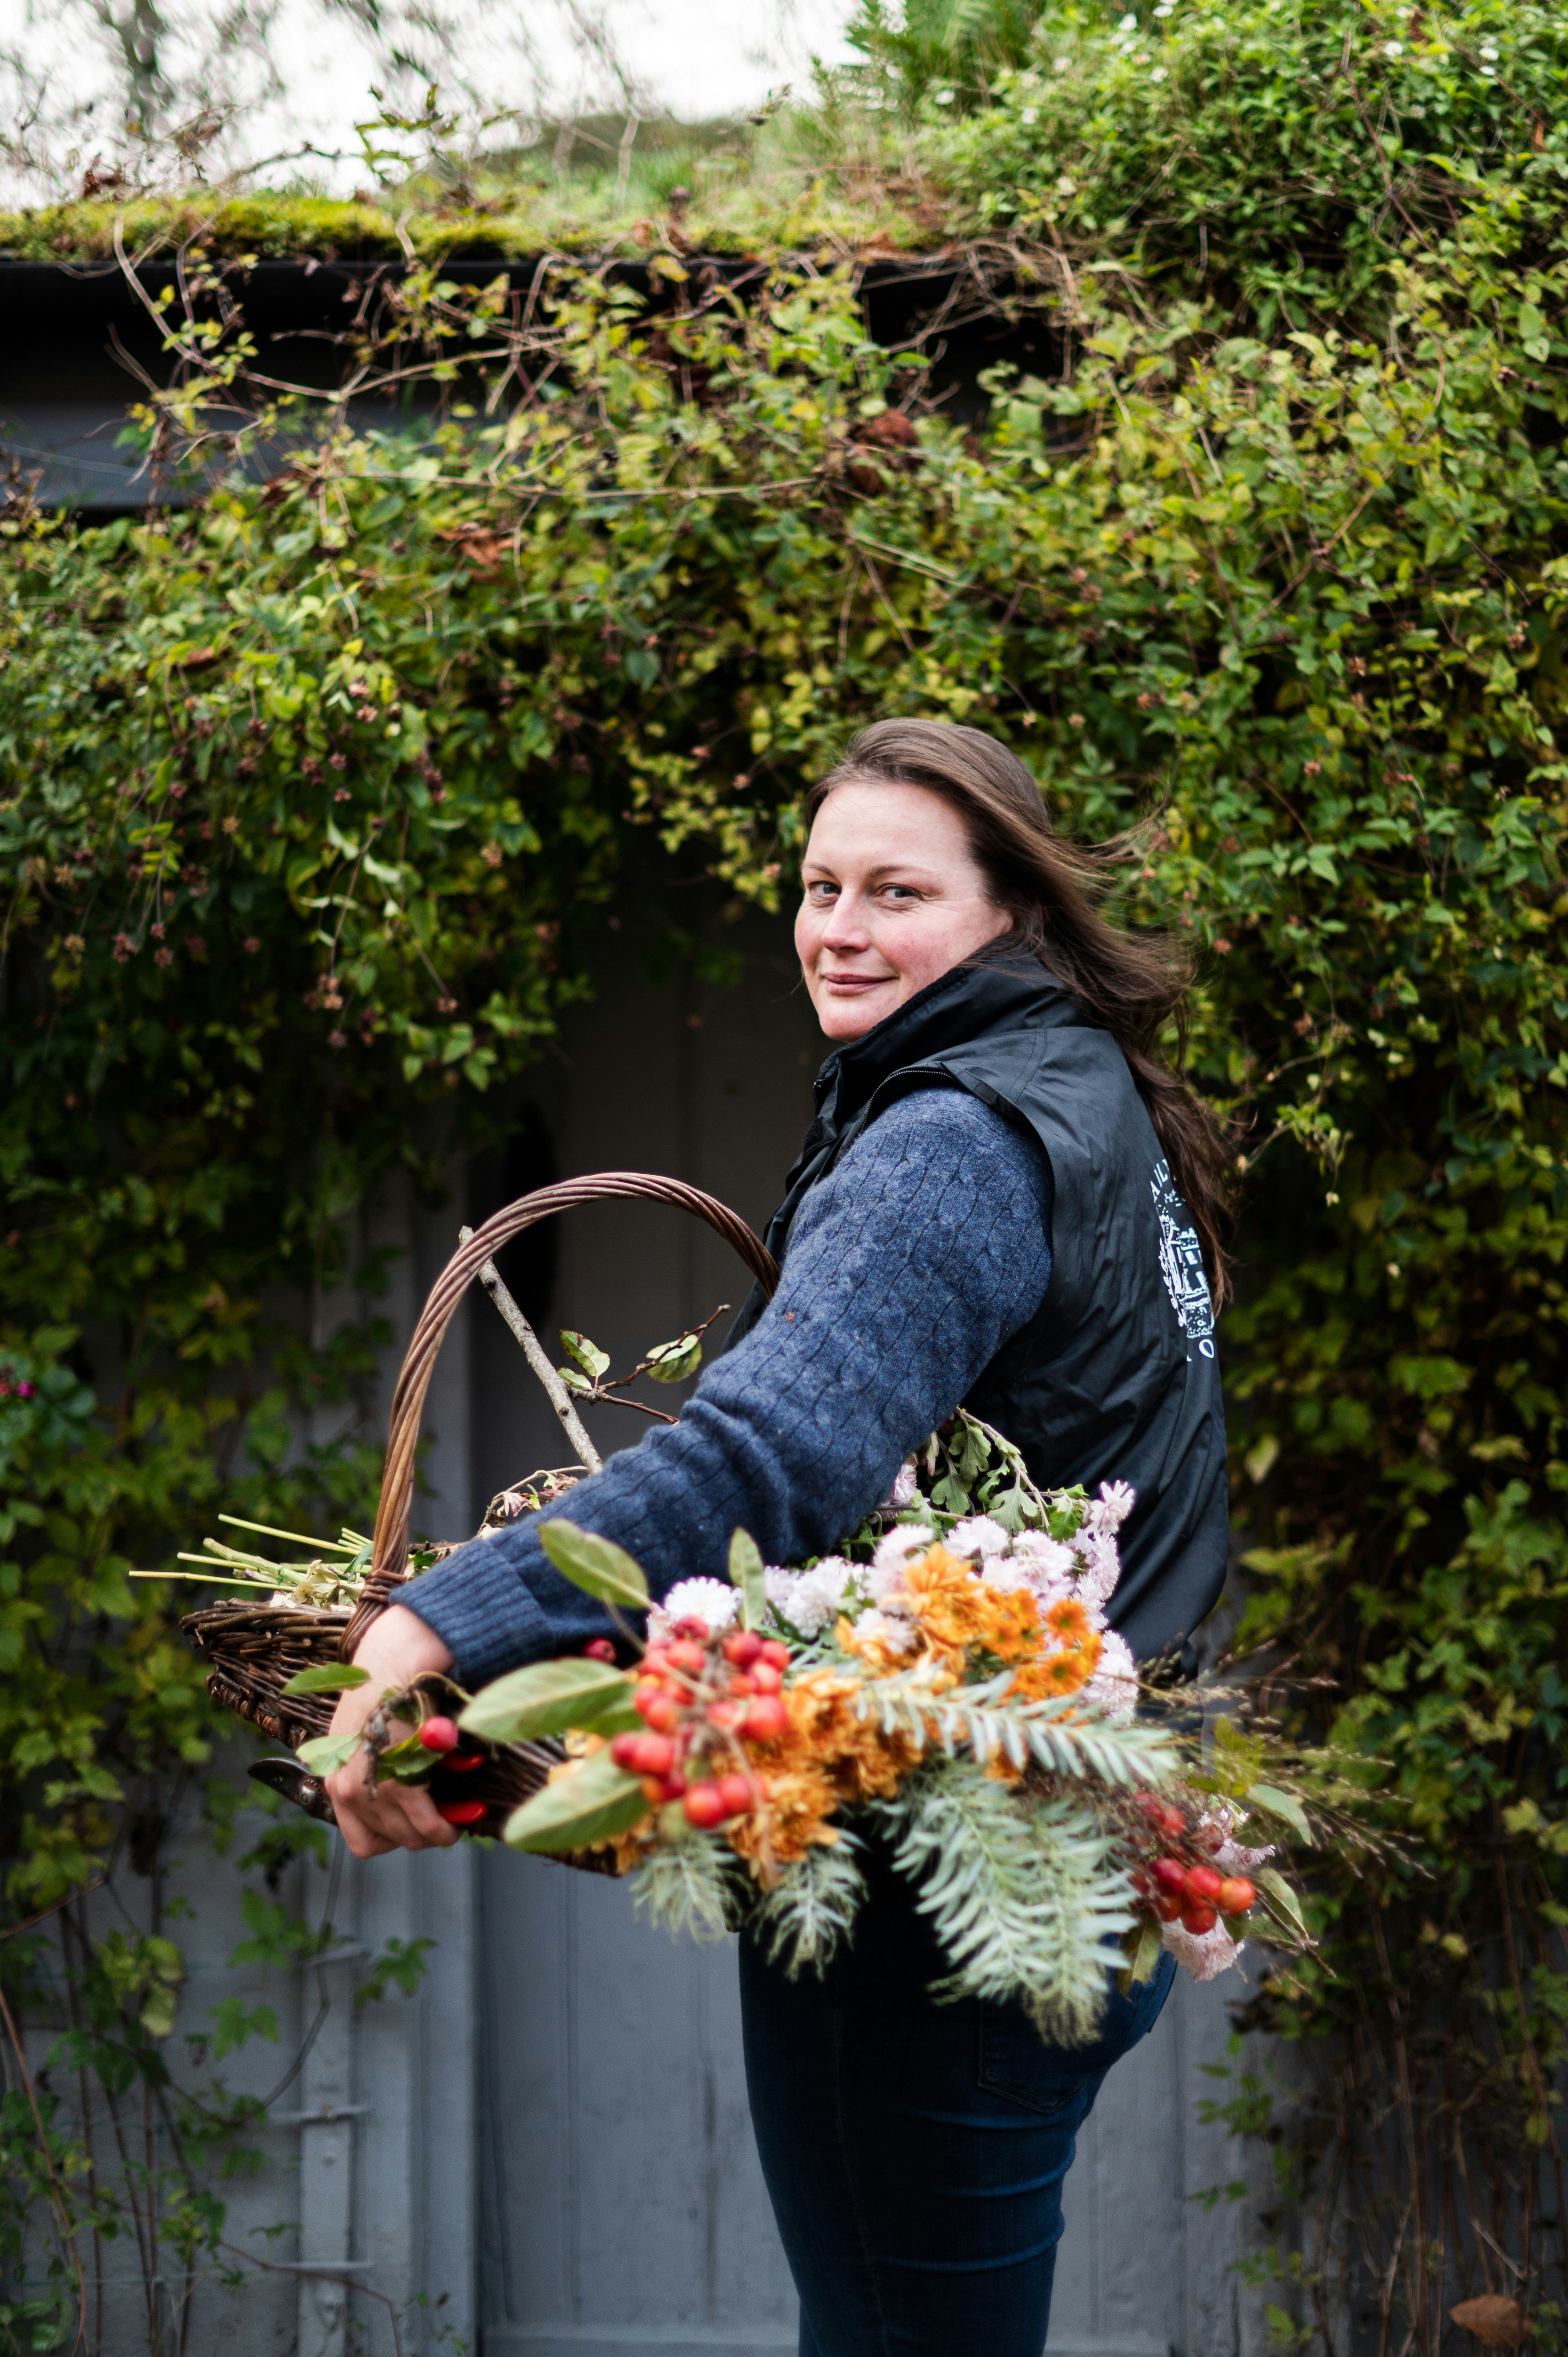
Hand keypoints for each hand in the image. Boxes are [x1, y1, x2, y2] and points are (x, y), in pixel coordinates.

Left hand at [323, 1605, 458, 1858]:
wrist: (392, 1663)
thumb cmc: (385, 1690)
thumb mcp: (366, 1735)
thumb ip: (377, 1768)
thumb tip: (413, 1794)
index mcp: (336, 1780)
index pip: (363, 1839)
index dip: (394, 1837)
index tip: (416, 1825)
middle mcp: (346, 1791)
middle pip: (391, 1839)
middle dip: (422, 1833)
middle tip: (447, 1820)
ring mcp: (370, 1791)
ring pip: (411, 1837)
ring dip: (439, 1831)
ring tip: (459, 1817)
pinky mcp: (398, 1786)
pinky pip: (430, 1824)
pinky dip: (449, 1826)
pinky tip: (467, 1814)